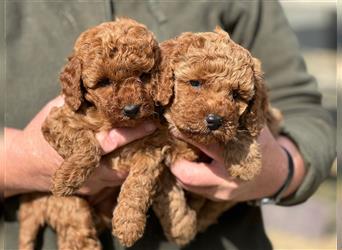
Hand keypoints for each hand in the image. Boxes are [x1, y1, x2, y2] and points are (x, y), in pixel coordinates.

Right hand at [2, 96, 156, 196]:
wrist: (23, 164)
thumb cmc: (41, 133)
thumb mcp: (57, 111)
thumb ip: (81, 102)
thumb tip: (104, 88)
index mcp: (79, 146)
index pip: (113, 141)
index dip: (134, 133)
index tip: (152, 123)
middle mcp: (87, 170)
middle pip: (124, 164)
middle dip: (142, 151)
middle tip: (154, 136)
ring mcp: (90, 184)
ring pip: (121, 175)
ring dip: (134, 160)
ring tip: (143, 144)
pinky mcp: (91, 190)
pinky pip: (113, 180)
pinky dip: (122, 167)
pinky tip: (126, 155)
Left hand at [170, 126, 305, 201]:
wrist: (277, 176)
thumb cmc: (263, 147)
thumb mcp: (254, 129)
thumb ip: (235, 117)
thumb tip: (212, 97)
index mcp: (239, 158)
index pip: (207, 146)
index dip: (187, 134)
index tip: (175, 124)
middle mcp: (228, 180)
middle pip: (189, 176)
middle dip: (175, 160)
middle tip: (171, 145)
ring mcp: (222, 193)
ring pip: (188, 184)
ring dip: (179, 168)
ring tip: (177, 151)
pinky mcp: (218, 198)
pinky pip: (195, 188)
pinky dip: (188, 175)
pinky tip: (188, 162)